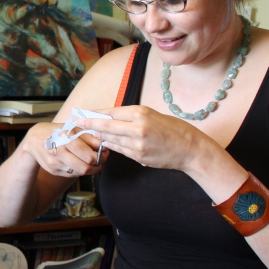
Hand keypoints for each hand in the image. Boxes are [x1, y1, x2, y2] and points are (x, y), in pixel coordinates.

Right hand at [20, 121, 107, 178]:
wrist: (34, 140)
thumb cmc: (57, 132)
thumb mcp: (72, 129)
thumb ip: (89, 138)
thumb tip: (104, 146)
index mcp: (65, 139)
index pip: (88, 156)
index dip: (101, 157)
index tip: (105, 153)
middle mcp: (58, 152)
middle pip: (84, 168)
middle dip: (97, 166)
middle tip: (100, 161)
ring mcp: (54, 163)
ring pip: (79, 172)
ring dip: (89, 169)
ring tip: (90, 162)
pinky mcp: (53, 171)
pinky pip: (71, 174)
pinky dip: (78, 170)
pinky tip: (78, 162)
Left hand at [83, 105, 209, 170]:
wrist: (190, 149)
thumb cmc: (174, 129)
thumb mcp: (154, 115)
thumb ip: (133, 116)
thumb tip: (111, 117)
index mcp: (141, 113)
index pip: (112, 112)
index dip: (96, 113)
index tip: (85, 113)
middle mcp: (137, 127)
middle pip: (106, 126)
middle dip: (90, 124)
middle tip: (78, 123)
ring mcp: (137, 144)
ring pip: (111, 139)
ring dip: (100, 137)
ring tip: (91, 133)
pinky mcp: (138, 156)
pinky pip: (120, 150)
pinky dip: (112, 146)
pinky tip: (106, 143)